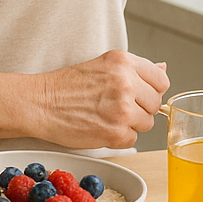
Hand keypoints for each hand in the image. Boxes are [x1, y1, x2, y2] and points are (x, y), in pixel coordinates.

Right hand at [34, 50, 169, 149]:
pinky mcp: (117, 132)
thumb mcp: (101, 65)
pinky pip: (132, 140)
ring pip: (146, 123)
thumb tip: (163, 68)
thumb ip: (135, 69)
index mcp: (123, 62)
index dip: (149, 90)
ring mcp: (123, 109)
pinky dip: (118, 137)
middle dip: (139, 108)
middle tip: (113, 106)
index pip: (161, 80)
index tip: (137, 94)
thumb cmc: (65, 85)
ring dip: (129, 124)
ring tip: (104, 116)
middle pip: (156, 103)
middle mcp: (126, 82)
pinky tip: (100, 127)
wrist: (39, 103)